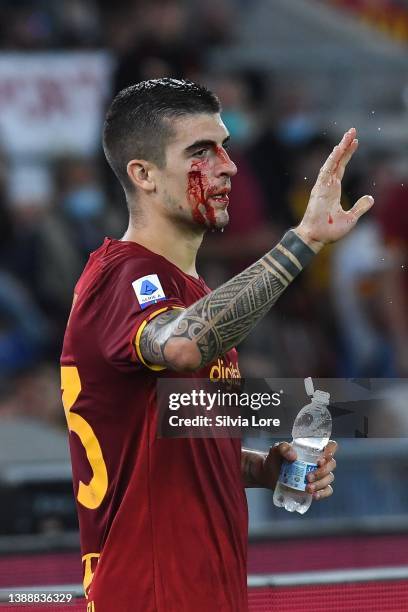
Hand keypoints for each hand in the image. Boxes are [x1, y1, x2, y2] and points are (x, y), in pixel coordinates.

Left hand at [262, 440, 337, 499]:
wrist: (268, 474)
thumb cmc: (275, 458)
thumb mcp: (276, 449)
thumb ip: (283, 448)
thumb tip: (294, 456)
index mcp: (313, 450)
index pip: (331, 446)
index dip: (331, 451)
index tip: (320, 460)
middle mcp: (319, 461)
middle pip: (331, 464)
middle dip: (322, 472)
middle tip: (308, 477)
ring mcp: (319, 475)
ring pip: (329, 478)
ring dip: (320, 483)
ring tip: (307, 488)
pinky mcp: (316, 487)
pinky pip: (327, 490)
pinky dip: (323, 493)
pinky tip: (314, 495)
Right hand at [295, 128, 373, 251]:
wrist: (317, 237)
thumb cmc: (330, 230)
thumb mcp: (351, 217)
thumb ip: (360, 206)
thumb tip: (371, 198)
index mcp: (333, 190)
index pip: (341, 168)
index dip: (347, 155)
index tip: (355, 142)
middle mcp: (327, 185)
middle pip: (337, 161)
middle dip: (344, 146)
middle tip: (352, 131)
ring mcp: (323, 186)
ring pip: (332, 162)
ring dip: (340, 148)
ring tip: (349, 135)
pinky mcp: (319, 189)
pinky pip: (326, 170)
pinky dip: (332, 159)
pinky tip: (338, 149)